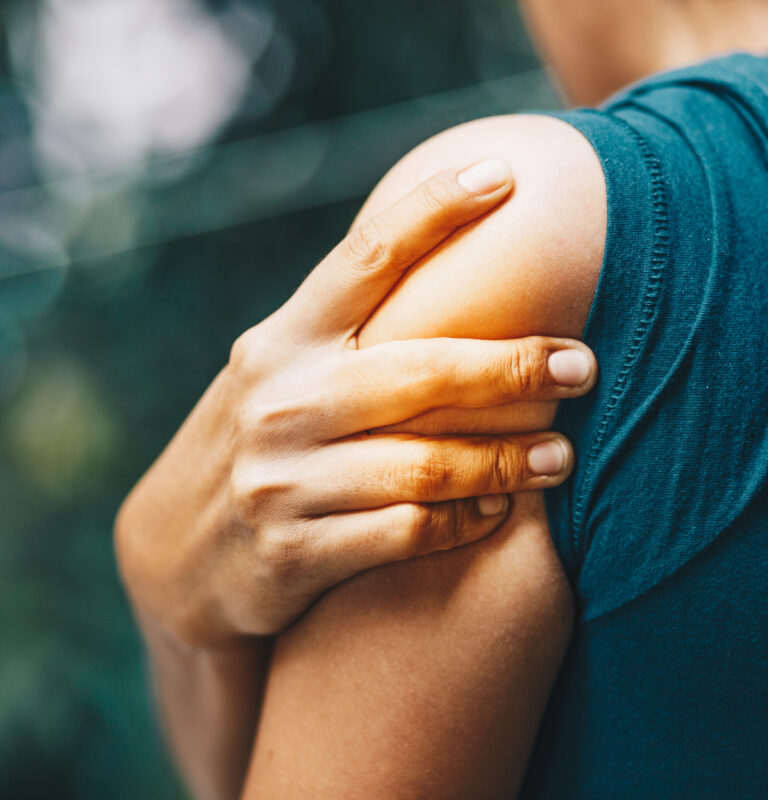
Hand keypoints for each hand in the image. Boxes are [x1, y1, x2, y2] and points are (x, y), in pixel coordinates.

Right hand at [116, 159, 596, 647]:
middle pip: (419, 370)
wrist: (177, 550)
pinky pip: (403, 532)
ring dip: (505, 460)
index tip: (506, 175)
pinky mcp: (290, 554)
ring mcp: (279, 481)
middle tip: (582, 365)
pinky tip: (496, 511)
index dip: (435, 210)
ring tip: (561, 457)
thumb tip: (453, 269)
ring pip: (422, 463)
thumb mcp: (280, 375)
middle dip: (511, 365)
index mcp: (280, 341)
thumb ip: (346, 337)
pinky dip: (462, 522)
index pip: (364, 258)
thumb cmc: (258, 441)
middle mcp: (278, 401)